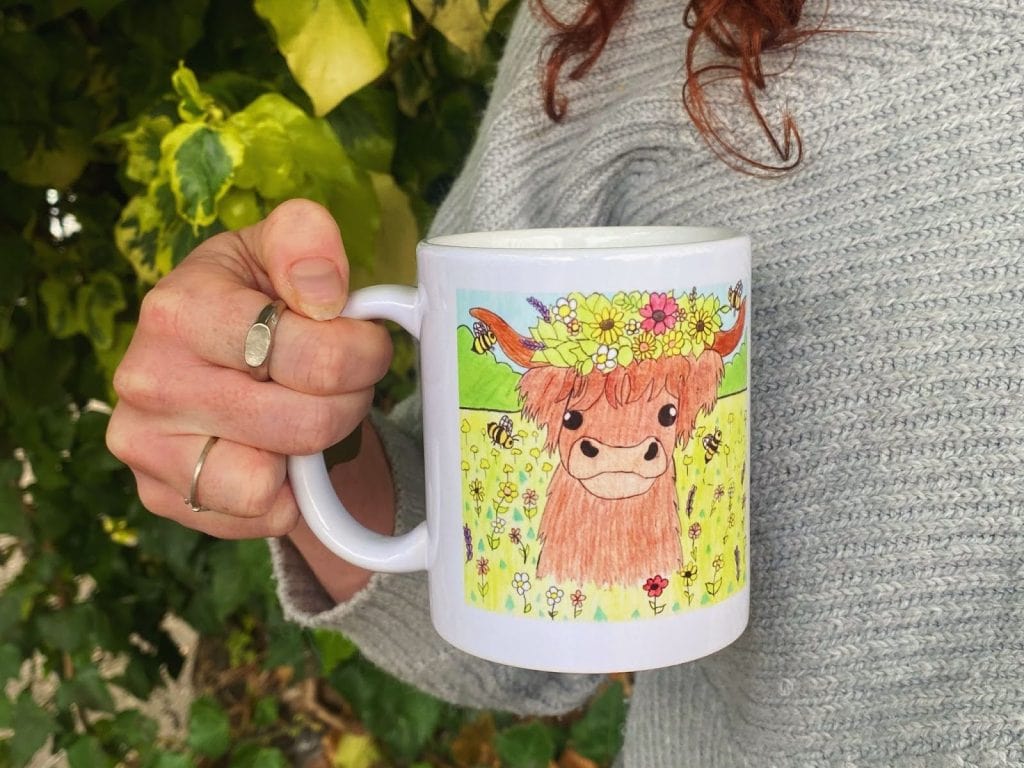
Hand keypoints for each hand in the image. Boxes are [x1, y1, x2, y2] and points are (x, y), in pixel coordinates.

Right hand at [106, 199, 393, 545]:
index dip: (362, 355)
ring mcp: (146, 445)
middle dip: (348, 402)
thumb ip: (306, 241)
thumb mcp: (278, 249)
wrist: (211, 353)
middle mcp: (149, 380)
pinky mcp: (158, 495)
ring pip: (273, 482)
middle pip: (306, 423)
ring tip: (301, 412)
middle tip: (341, 383)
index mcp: (179, 309)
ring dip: (313, 453)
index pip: (314, 357)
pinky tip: (271, 450)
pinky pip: (258, 517)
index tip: (363, 343)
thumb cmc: (254, 298)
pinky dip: (285, 494)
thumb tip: (323, 294)